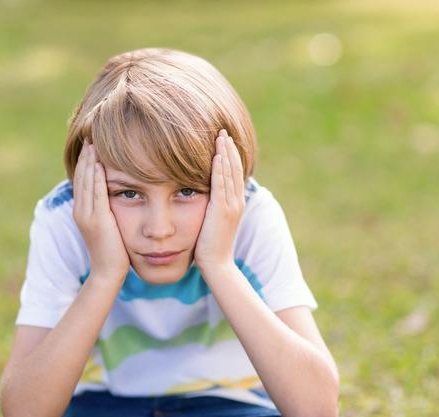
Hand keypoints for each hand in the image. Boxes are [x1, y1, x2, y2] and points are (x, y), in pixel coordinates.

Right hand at [72, 140, 129, 283]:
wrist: (108, 272)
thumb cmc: (114, 250)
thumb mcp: (109, 225)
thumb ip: (108, 210)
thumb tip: (115, 196)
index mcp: (83, 211)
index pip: (82, 180)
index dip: (85, 162)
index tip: (90, 145)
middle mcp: (81, 210)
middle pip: (81, 176)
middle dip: (85, 156)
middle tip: (89, 136)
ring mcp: (87, 215)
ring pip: (86, 182)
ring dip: (89, 162)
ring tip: (92, 143)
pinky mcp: (97, 220)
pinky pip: (95, 194)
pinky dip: (96, 177)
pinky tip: (98, 164)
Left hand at [194, 129, 245, 273]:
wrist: (216, 264)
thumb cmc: (209, 245)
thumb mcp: (212, 221)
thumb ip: (210, 207)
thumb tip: (201, 196)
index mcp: (235, 203)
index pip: (234, 173)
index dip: (230, 155)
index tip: (224, 140)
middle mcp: (236, 201)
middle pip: (235, 168)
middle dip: (229, 148)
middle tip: (223, 130)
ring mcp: (231, 205)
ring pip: (230, 173)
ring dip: (225, 152)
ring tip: (220, 135)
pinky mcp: (222, 210)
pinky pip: (222, 184)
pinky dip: (220, 168)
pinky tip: (217, 154)